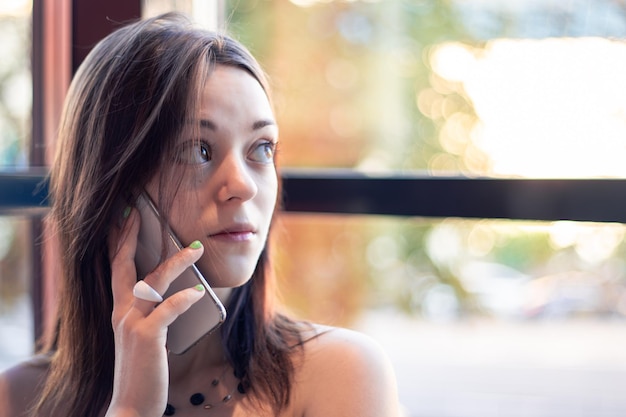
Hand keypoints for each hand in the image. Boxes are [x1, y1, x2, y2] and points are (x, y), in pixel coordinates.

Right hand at [105, 207, 205, 416]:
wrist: (131, 407)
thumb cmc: (142, 372)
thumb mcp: (144, 338)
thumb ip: (152, 315)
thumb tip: (175, 294)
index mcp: (121, 312)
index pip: (118, 269)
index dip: (121, 242)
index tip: (126, 219)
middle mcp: (122, 313)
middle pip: (124, 266)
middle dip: (132, 237)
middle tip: (140, 213)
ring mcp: (132, 325)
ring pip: (152, 282)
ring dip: (176, 261)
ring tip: (196, 247)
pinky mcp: (147, 338)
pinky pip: (167, 310)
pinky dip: (184, 298)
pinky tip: (198, 291)